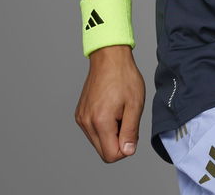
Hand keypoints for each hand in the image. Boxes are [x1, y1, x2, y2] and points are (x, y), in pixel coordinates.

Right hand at [74, 44, 145, 161]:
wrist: (109, 57)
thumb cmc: (124, 77)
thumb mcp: (135, 104)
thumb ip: (131, 131)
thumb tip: (128, 151)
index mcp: (100, 121)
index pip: (111, 155)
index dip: (125, 149)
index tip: (131, 131)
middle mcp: (86, 122)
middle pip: (103, 151)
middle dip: (118, 141)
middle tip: (126, 119)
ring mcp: (81, 118)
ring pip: (98, 141)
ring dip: (111, 133)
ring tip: (118, 111)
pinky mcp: (80, 114)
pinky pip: (92, 130)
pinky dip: (103, 126)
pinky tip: (110, 108)